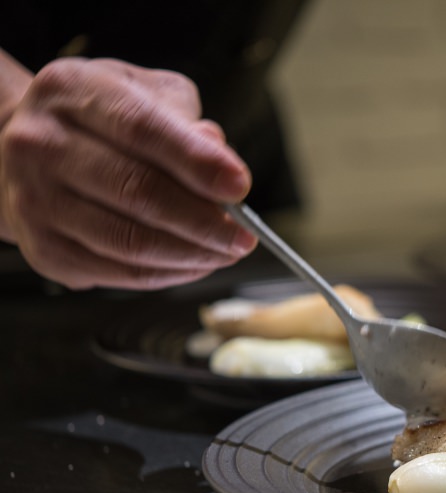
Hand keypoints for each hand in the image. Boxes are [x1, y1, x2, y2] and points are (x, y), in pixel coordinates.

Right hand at [0, 57, 256, 289]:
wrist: (28, 150)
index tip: (239, 186)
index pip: (141, 128)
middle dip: (204, 221)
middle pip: (137, 192)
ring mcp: (36, 200)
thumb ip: (185, 121)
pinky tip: (196, 263)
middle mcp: (41, 144)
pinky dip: (169, 273)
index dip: (196, 161)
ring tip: (227, 251)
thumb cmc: (102, 121)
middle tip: (243, 234)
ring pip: (130, 241)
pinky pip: (120, 273)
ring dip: (192, 254)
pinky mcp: (45, 249)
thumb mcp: (144, 94)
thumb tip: (222, 161)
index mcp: (72, 91)